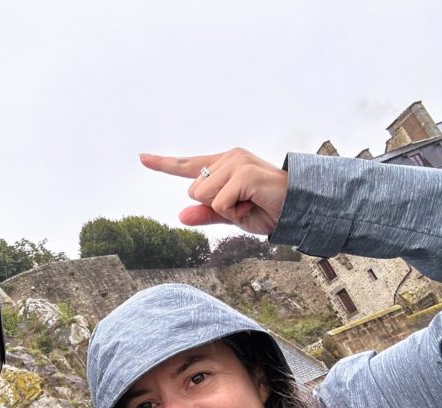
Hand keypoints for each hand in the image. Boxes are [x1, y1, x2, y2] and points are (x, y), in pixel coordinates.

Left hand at [139, 148, 287, 235]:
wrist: (299, 209)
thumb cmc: (268, 209)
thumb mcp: (232, 216)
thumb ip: (207, 214)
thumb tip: (180, 216)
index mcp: (224, 165)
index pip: (188, 165)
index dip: (163, 163)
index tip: (142, 157)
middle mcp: (229, 158)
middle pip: (193, 191)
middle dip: (214, 207)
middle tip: (244, 205)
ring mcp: (237, 162)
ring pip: (203, 197)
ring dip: (225, 209)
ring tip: (250, 203)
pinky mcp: (243, 173)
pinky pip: (219, 203)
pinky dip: (233, 212)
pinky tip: (253, 203)